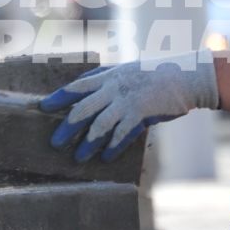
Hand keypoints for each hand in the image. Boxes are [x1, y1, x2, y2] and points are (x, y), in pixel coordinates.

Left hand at [40, 56, 220, 161]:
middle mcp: (114, 86)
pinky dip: (112, 146)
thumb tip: (94, 95)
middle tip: (54, 143)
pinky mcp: (141, 112)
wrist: (186, 74)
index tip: (43, 107)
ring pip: (99, 124)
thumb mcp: (130, 72)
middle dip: (67, 127)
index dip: (59, 97)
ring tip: (78, 158)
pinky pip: (122, 133)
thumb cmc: (158, 74)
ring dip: (87, 143)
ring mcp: (126, 99)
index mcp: (109, 75)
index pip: (77, 86)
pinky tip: (106, 158)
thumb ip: (112, 82)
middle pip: (82, 108)